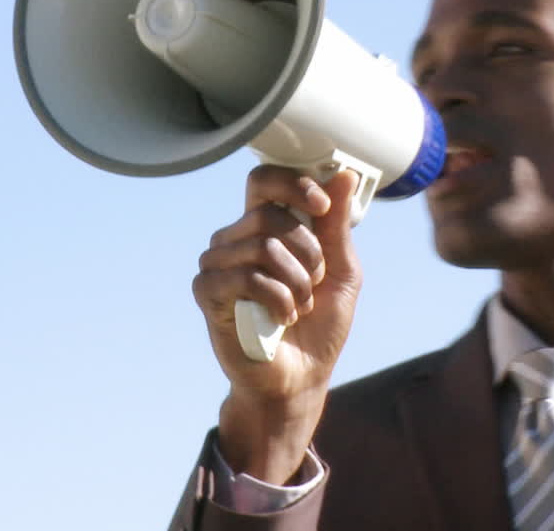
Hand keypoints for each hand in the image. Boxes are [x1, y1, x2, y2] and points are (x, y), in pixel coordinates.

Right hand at [192, 165, 362, 483]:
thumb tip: (345, 176)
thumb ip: (338, 225)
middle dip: (308, 252)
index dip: (295, 185)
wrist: (301, 377)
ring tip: (299, 306)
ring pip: (262, 246)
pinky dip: (277, 299)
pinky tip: (282, 317)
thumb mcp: (342, 269)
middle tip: (314, 283)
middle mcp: (237, 238)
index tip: (322, 207)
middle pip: (270, 213)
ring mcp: (218, 264)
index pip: (265, 180)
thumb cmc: (319, 324)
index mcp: (267, 226)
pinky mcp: (208, 293)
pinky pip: (246, 277)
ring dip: (297, 282)